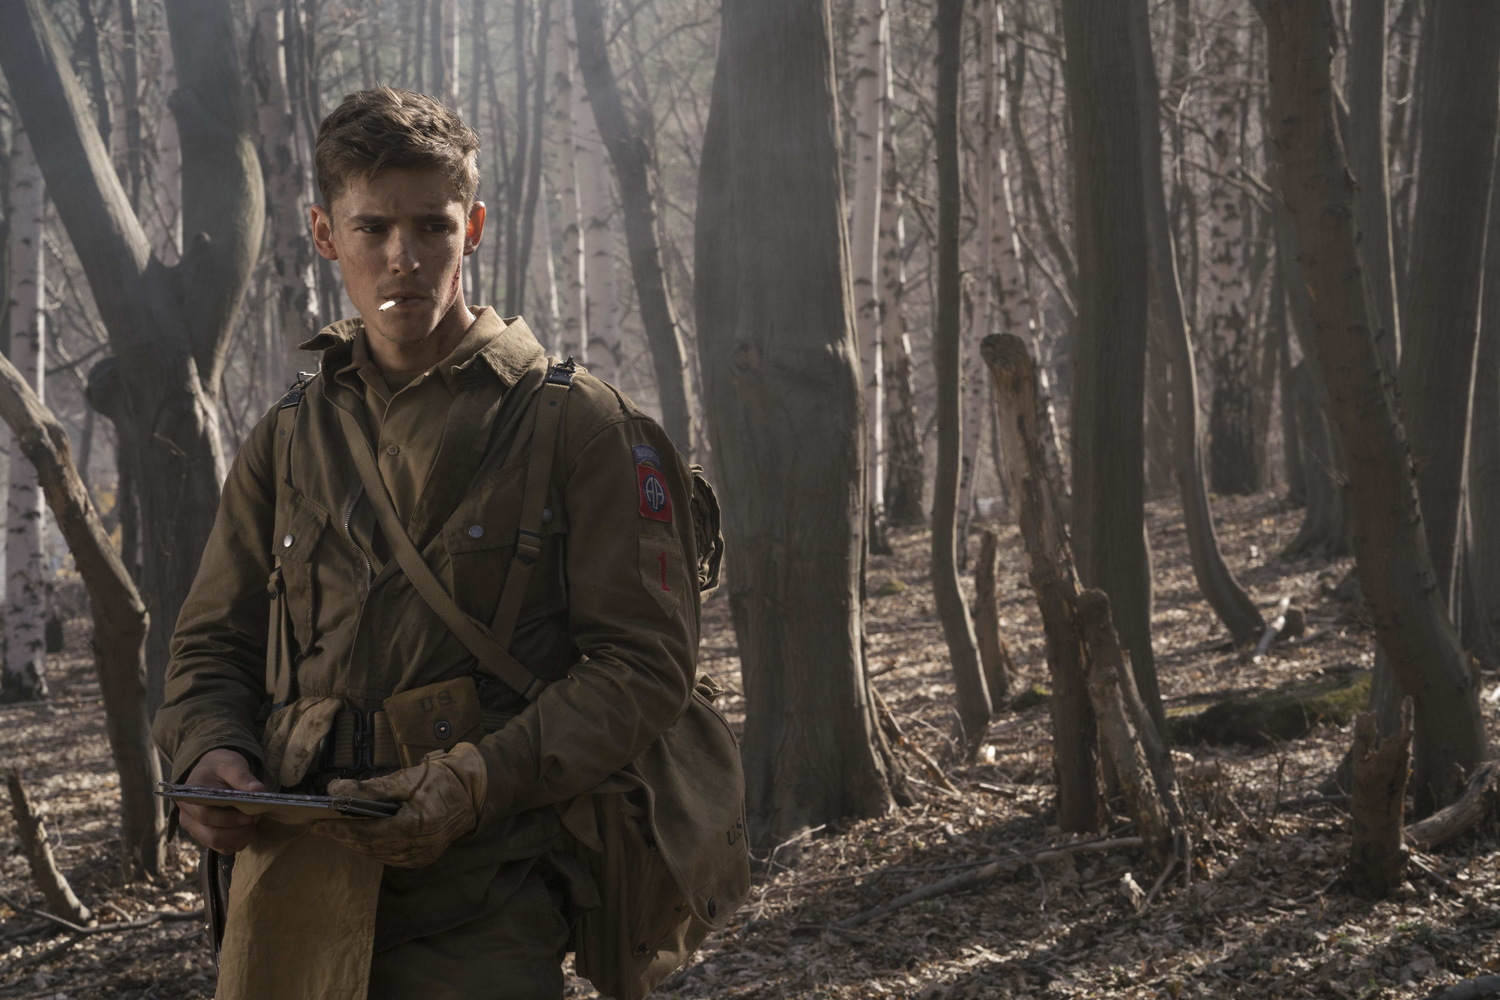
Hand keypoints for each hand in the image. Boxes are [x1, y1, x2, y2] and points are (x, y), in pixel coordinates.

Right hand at [178, 749, 265, 853]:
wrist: (213, 771)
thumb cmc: (220, 766)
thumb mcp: (232, 765)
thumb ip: (243, 777)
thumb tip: (259, 791)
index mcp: (190, 799)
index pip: (206, 816)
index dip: (229, 819)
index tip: (250, 816)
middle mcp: (188, 818)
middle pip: (212, 836)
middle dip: (238, 831)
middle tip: (256, 820)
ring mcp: (196, 830)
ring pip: (219, 845)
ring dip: (240, 838)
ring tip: (253, 822)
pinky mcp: (206, 837)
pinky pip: (223, 848)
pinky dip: (239, 842)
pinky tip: (247, 828)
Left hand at [311, 742, 487, 867]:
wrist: (474, 792)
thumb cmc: (442, 779)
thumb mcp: (407, 778)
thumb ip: (372, 788)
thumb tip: (336, 790)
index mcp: (417, 824)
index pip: (369, 832)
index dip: (341, 829)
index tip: (317, 824)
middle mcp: (419, 846)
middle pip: (370, 846)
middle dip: (344, 837)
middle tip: (320, 827)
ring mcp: (422, 856)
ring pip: (378, 854)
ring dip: (356, 843)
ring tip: (336, 831)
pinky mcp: (423, 859)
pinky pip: (389, 857)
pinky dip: (372, 848)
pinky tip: (361, 838)